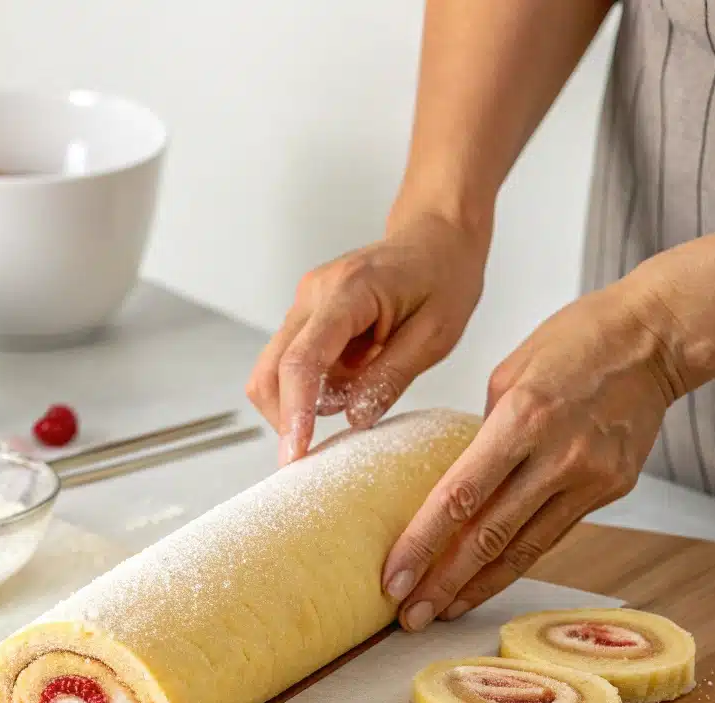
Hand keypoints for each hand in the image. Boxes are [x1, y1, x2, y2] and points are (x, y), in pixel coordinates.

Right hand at [246, 211, 489, 464]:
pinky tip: (351, 388)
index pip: (302, 361)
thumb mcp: (435, 335)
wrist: (437, 236)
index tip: (296, 454)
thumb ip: (390, 379)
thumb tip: (352, 420)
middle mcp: (313, 295)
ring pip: (273, 373)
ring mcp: (304, 306)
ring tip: (353, 402)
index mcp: (348, 292)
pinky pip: (293, 367)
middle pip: (270, 372)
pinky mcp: (306, 320)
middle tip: (314, 454)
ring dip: (301, 405)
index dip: (294, 412)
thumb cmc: (444, 277)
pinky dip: (312, 391)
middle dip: (285, 419)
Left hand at [382, 279, 680, 629]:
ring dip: (477, 587)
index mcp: (521, 418)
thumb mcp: (508, 375)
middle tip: (410, 617)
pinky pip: (552, 535)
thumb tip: (454, 480)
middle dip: (443, 583)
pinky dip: (516, 563)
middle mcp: (556, 456)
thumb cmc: (574, 342)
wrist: (654, 338)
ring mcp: (588, 478)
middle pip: (488, 536)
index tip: (393, 578)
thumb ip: (479, 434)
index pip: (458, 496)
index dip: (422, 544)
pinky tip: (486, 582)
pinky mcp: (609, 491)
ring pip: (523, 549)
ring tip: (442, 612)